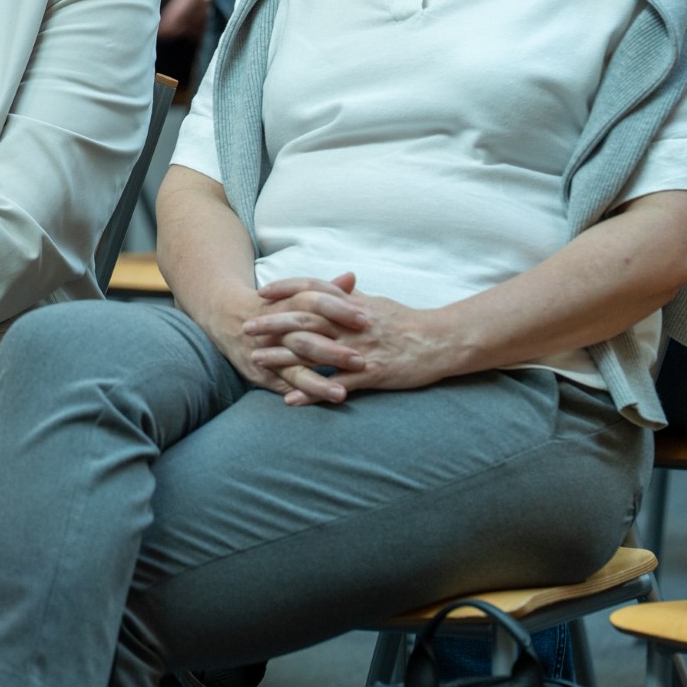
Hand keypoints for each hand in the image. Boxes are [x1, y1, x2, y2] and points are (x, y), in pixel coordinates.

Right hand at [183, 269, 365, 397]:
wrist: (226, 316)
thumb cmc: (271, 305)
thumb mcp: (293, 293)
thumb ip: (325, 289)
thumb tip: (352, 277)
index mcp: (287, 305)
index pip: (314, 303)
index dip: (339, 310)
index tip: (366, 319)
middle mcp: (276, 329)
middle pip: (305, 338)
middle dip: (332, 351)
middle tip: (361, 361)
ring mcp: (267, 352)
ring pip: (292, 368)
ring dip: (317, 382)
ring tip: (341, 394)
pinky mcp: (260, 373)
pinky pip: (281, 386)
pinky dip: (298, 395)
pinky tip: (316, 405)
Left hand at [245, 275, 451, 403]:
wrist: (440, 341)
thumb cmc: (407, 321)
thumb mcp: (376, 303)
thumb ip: (351, 297)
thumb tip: (335, 286)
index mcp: (352, 304)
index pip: (313, 289)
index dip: (286, 288)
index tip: (262, 292)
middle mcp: (350, 324)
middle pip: (304, 318)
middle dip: (273, 323)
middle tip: (245, 327)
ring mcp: (358, 349)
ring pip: (313, 351)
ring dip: (283, 357)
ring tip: (256, 361)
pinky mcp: (369, 374)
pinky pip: (335, 384)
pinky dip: (311, 391)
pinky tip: (290, 399)